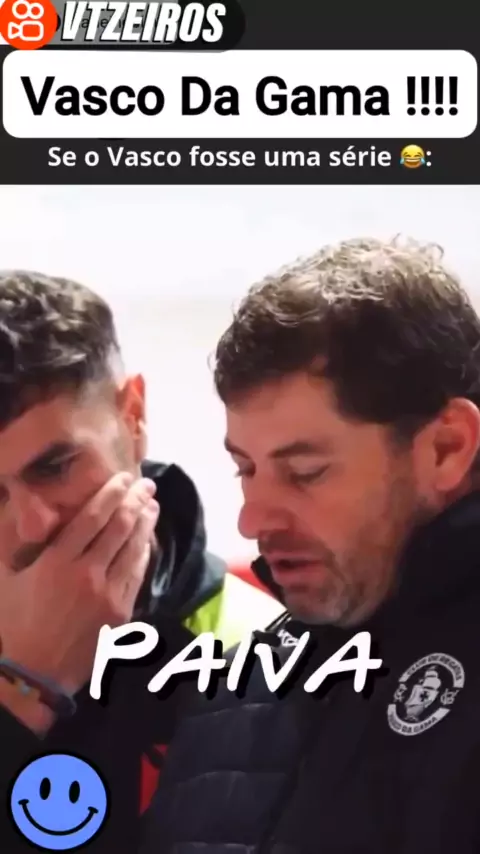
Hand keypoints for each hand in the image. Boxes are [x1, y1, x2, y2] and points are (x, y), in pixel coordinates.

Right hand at [0, 472, 159, 699]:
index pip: (93, 517)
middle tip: (147, 485)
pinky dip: (144, 554)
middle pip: (120, 527)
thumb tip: (29, 512)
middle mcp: (87, 573)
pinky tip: (147, 542)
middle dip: (136, 501)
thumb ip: (20, 542)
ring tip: (153, 506)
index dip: (111, 493)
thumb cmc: (13, 624)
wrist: (32, 674)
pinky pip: (137, 575)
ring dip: (146, 524)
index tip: (124, 477)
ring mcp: (108, 594)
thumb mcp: (7, 577)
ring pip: (134, 549)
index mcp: (57, 561)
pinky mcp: (121, 613)